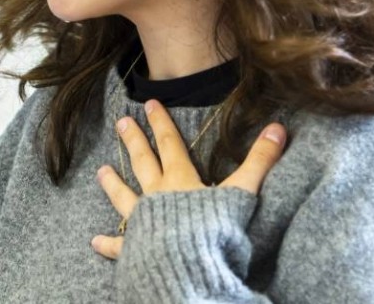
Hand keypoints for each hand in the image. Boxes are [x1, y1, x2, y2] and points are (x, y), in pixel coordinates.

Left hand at [91, 100, 286, 259]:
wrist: (188, 268)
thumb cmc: (213, 230)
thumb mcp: (242, 192)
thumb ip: (259, 161)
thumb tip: (278, 128)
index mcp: (180, 181)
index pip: (170, 145)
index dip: (161, 123)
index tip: (149, 104)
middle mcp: (157, 197)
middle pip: (143, 164)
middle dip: (134, 142)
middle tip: (121, 123)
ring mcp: (142, 223)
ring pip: (124, 199)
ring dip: (113, 184)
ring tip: (101, 171)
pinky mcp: (135, 249)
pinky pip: (119, 246)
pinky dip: (108, 244)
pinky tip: (95, 241)